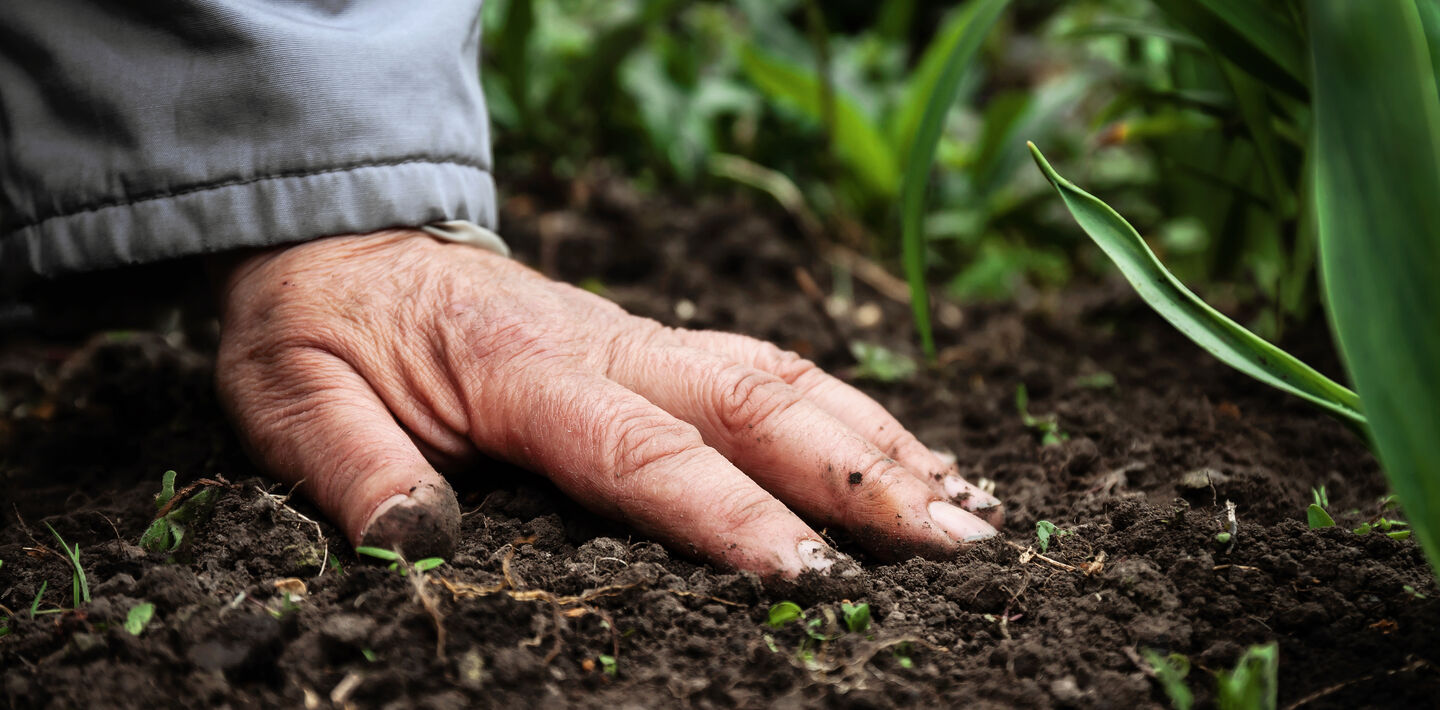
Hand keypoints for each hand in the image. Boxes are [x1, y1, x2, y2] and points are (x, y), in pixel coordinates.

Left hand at [214, 229, 1000, 575]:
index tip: (810, 579)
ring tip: (973, 508)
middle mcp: (609, 346)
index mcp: (522, 370)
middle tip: (962, 546)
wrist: (346, 242)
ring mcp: (643, 339)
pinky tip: (909, 457)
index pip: (643, 450)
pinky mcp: (658, 346)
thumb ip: (354, 470)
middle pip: (757, 403)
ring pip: (786, 379)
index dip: (728, 516)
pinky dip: (854, 415)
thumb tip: (418, 548)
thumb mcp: (294, 401)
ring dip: (883, 442)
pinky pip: (773, 372)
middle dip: (864, 477)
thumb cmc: (323, 330)